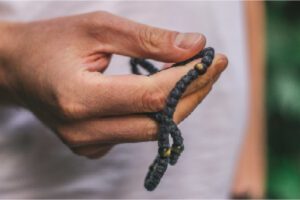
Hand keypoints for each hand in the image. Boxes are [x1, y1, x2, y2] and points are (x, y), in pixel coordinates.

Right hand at [0, 11, 227, 157]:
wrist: (18, 68)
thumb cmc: (52, 42)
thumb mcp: (99, 28)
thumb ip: (148, 40)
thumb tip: (195, 45)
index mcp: (79, 97)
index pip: (152, 97)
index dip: (190, 79)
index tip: (215, 60)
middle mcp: (82, 130)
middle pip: (157, 120)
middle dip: (192, 94)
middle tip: (210, 69)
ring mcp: (86, 144)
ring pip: (150, 131)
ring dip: (177, 104)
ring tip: (191, 76)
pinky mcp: (90, 147)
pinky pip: (135, 134)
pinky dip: (155, 114)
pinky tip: (161, 93)